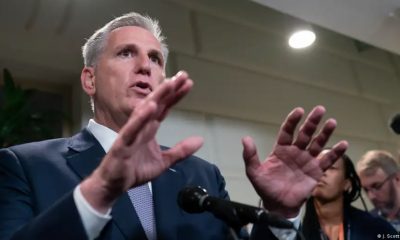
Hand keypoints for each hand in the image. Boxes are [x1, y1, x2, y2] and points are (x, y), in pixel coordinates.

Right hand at [81, 71, 202, 211]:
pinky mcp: (122, 144)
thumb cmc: (135, 170)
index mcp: (150, 128)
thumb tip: (201, 140)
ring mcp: (131, 133)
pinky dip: (140, 118)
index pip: (165, 108)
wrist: (114, 185)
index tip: (188, 83)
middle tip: (182, 75)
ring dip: (156, 97)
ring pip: (144, 111)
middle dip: (169, 89)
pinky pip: (132, 129)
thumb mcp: (164, 161)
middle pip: (156, 104)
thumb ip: (181, 150)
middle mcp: (141, 126)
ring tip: (169, 84)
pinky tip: (149, 107)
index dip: (176, 95)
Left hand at [242, 106, 347, 217]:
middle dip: (312, 122)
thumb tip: (245, 138)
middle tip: (320, 109)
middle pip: (305, 134)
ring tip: (332, 122)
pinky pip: (327, 161)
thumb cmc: (266, 188)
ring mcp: (307, 160)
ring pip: (317, 144)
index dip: (293, 121)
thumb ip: (250, 156)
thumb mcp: (254, 172)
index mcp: (281, 149)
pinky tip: (343, 144)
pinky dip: (335, 153)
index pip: (288, 131)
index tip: (299, 111)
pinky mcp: (316, 171)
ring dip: (325, 133)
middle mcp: (296, 152)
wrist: (278, 205)